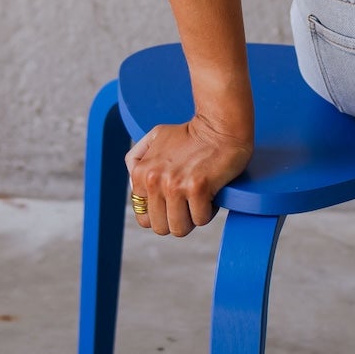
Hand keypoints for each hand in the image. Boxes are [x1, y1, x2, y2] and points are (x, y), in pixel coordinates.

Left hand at [125, 111, 254, 236]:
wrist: (220, 125)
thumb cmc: (190, 133)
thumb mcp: (155, 137)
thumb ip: (137, 158)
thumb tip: (135, 187)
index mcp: (141, 173)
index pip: (144, 218)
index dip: (163, 213)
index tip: (175, 202)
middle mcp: (154, 181)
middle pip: (161, 228)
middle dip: (177, 219)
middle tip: (189, 203)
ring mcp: (175, 185)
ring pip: (179, 229)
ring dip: (192, 218)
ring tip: (199, 200)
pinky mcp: (197, 188)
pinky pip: (200, 219)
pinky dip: (209, 211)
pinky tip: (210, 194)